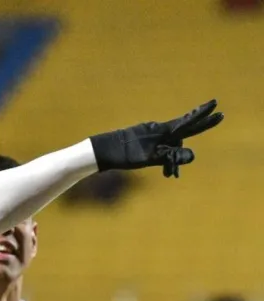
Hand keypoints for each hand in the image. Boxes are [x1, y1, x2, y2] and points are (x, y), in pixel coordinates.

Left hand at [89, 99, 223, 176]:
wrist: (101, 151)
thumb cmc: (126, 154)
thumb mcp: (150, 158)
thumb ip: (171, 157)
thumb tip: (193, 156)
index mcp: (162, 131)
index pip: (188, 122)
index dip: (203, 115)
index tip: (217, 105)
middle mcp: (158, 130)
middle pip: (183, 132)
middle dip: (199, 129)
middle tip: (218, 117)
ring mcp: (150, 134)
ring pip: (170, 145)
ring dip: (174, 159)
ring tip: (170, 175)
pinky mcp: (143, 141)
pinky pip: (161, 148)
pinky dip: (165, 159)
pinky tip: (165, 172)